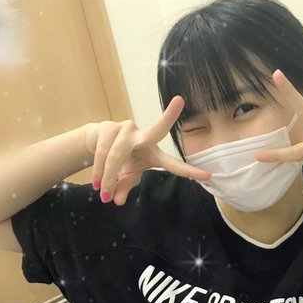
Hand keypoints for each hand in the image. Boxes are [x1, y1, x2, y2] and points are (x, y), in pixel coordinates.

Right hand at [84, 96, 210, 205]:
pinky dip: (99, 171)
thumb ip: (124, 186)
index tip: (208, 176)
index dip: (189, 171)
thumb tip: (117, 201)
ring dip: (109, 177)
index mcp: (153, 153)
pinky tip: (96, 183)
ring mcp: (127, 128)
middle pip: (157, 130)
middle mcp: (144, 137)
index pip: (173, 163)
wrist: (95, 142)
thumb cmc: (121, 160)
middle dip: (169, 116)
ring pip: (118, 155)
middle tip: (179, 101)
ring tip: (103, 196)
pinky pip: (102, 153)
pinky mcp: (109, 126)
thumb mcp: (125, 176)